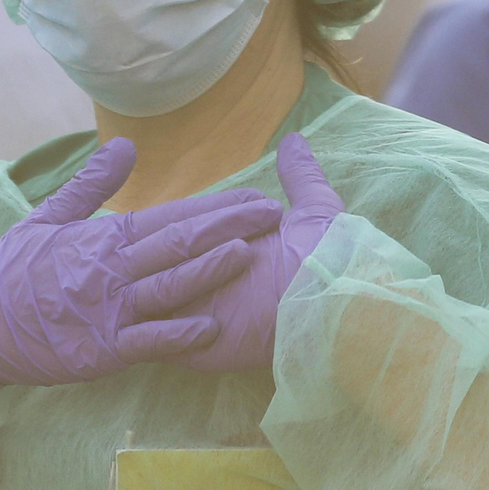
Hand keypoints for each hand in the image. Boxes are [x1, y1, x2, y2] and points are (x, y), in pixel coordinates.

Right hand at [0, 138, 282, 412]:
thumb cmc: (14, 272)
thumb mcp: (47, 218)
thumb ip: (91, 184)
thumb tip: (126, 146)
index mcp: (103, 237)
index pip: (170, 216)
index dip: (217, 207)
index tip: (257, 197)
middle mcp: (110, 270)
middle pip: (178, 244)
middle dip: (228, 228)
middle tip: (272, 216)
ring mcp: (107, 311)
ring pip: (167, 287)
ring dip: (208, 270)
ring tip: (248, 255)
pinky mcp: (100, 350)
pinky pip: (146, 341)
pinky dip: (178, 335)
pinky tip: (210, 328)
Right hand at [172, 133, 343, 372]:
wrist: (333, 310)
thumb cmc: (329, 261)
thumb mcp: (316, 211)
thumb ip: (300, 176)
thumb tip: (294, 138)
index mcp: (225, 251)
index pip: (189, 226)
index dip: (200, 214)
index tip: (222, 205)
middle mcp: (204, 285)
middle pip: (168, 257)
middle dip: (191, 242)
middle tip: (225, 239)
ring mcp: (191, 319)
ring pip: (158, 292)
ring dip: (183, 276)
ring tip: (228, 265)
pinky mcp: (189, 351)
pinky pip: (155, 341)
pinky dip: (160, 329)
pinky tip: (176, 306)